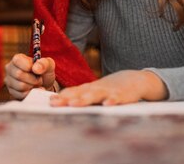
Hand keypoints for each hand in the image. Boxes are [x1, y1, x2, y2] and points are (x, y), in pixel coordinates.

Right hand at [4, 53, 55, 99]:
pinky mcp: (11, 92)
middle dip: (33, 78)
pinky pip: (20, 94)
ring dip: (32, 86)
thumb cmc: (44, 72)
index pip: (18, 61)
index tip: (36, 70)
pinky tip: (32, 90)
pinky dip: (29, 93)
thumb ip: (44, 63)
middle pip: (18, 74)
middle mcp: (10, 68)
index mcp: (17, 59)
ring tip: (35, 84)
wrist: (45, 85)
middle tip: (38, 79)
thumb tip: (36, 68)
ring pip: (20, 86)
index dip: (29, 67)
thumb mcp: (48, 65)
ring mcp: (9, 81)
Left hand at [49, 70, 167, 106]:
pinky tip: (107, 105)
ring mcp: (109, 91)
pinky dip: (112, 101)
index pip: (72, 93)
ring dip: (85, 99)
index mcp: (89, 89)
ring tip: (74, 104)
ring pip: (95, 95)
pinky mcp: (123, 95)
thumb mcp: (93, 91)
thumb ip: (77, 95)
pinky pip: (117, 98)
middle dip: (67, 99)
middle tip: (55, 104)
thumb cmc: (109, 88)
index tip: (49, 103)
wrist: (134, 80)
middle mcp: (96, 89)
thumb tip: (57, 99)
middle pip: (80, 94)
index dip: (61, 98)